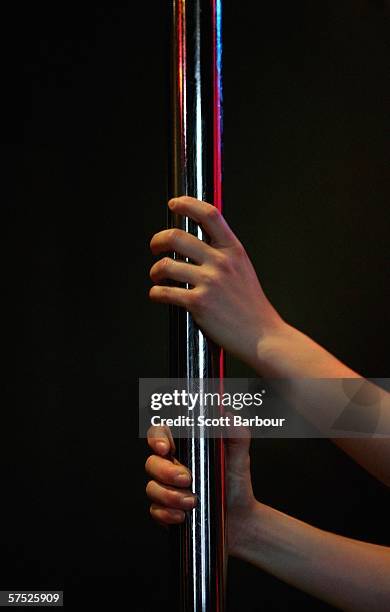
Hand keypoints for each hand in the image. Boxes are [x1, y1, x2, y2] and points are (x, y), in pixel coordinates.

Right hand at [145, 422, 255, 554]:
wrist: (241, 518)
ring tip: (193, 501)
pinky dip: (167, 514)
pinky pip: (155, 510)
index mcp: (185, 448)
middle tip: (187, 479)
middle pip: (152, 462)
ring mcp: (166, 488)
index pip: (160, 434)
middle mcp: (171, 465)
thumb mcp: (240, 457)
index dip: (156, 438)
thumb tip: (227, 417)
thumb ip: (237, 434)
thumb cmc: (236, 484)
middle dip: (167, 472)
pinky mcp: (165, 510)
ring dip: (170, 496)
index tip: (165, 448)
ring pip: (152, 487)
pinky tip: (183, 516)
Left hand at [149, 196, 283, 367]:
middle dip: (158, 240)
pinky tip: (158, 294)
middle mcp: (221, 262)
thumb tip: (197, 247)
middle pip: (177, 236)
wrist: (263, 337)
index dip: (188, 204)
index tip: (175, 203)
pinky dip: (156, 292)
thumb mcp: (243, 271)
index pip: (210, 215)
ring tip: (157, 277)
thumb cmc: (252, 308)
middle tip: (155, 247)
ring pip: (166, 265)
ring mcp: (209, 282)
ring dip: (155, 271)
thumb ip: (224, 257)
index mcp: (234, 251)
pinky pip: (165, 292)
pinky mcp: (198, 303)